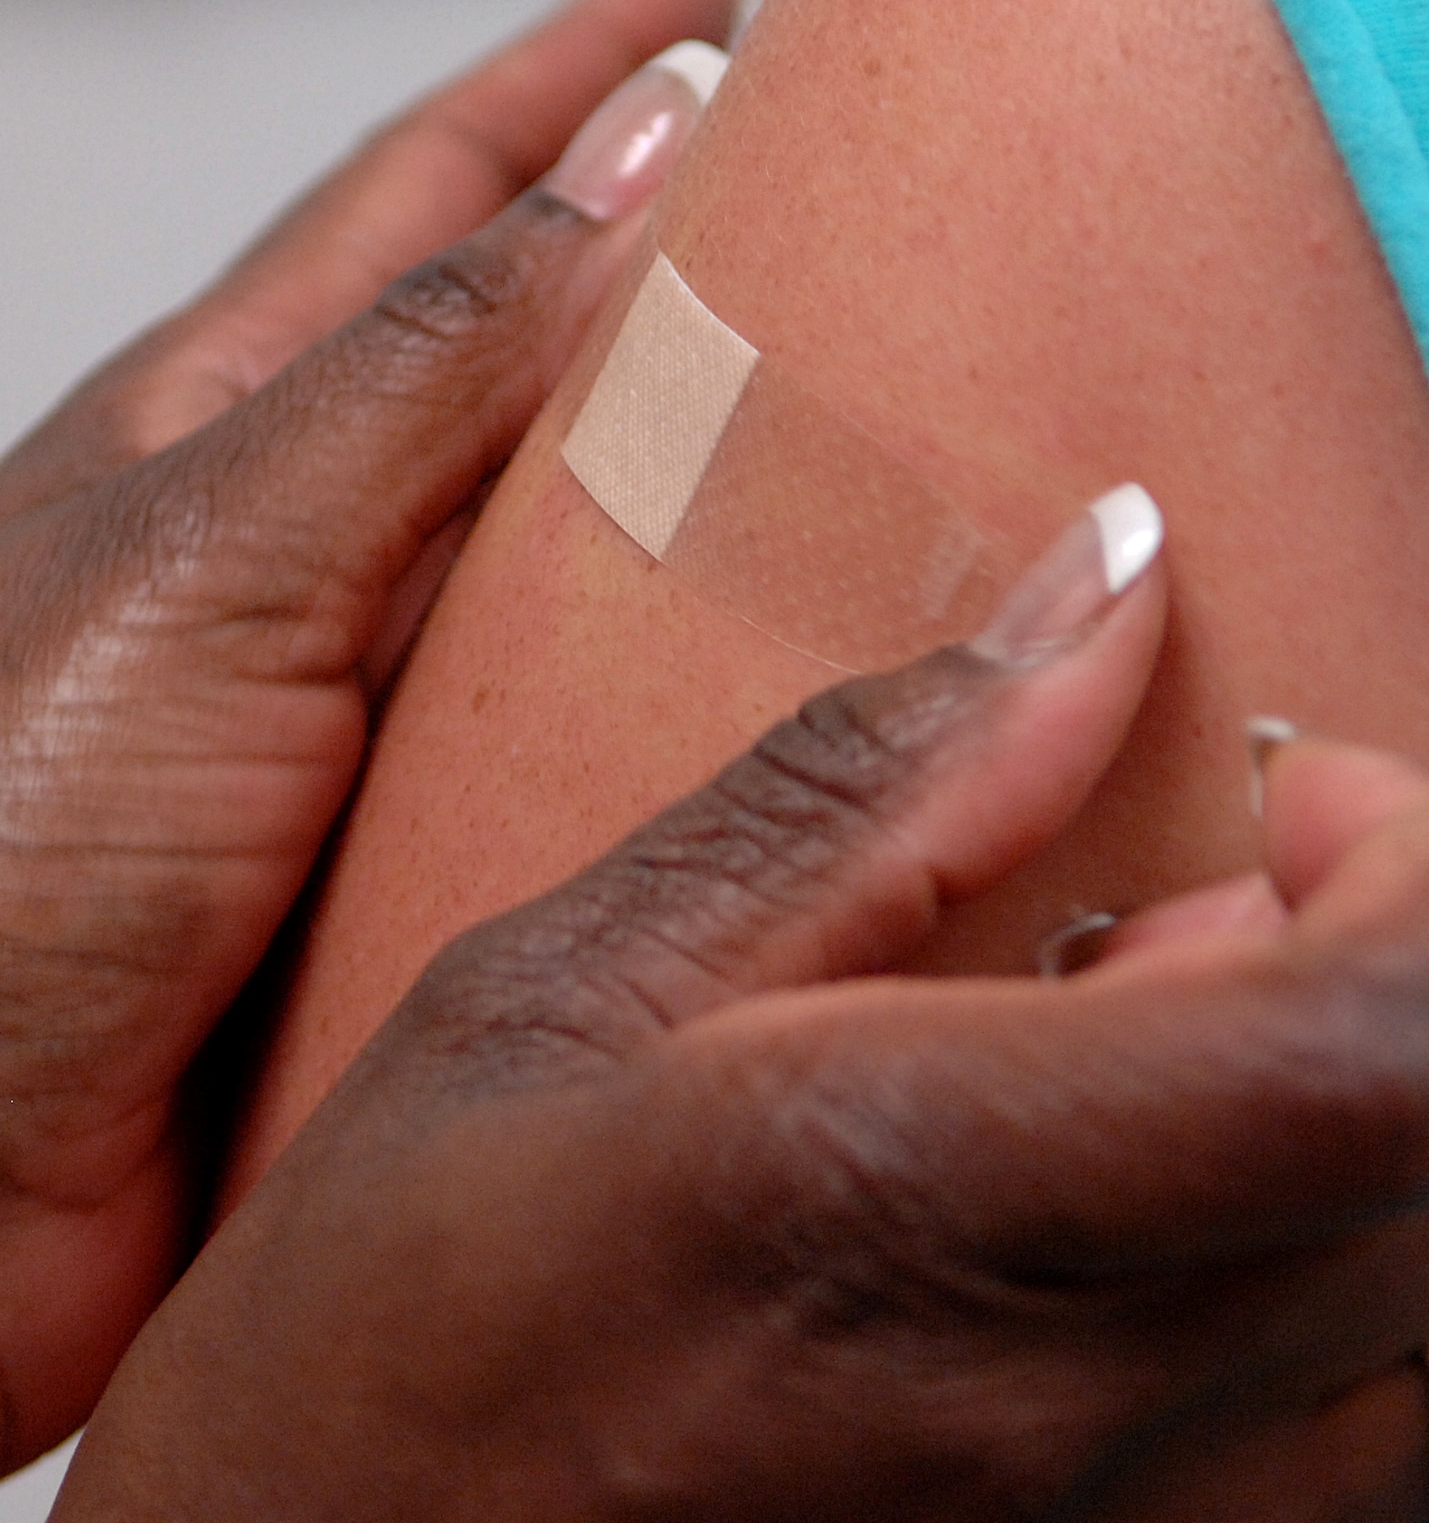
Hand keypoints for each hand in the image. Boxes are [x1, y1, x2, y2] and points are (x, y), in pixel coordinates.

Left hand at [0, 0, 742, 1466]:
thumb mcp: (209, 550)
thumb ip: (424, 368)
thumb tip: (623, 167)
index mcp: (237, 423)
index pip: (439, 185)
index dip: (576, 71)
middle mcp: (318, 552)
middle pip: (536, 366)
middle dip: (686, 275)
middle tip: (850, 221)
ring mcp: (377, 708)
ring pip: (596, 563)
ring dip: (730, 512)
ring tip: (887, 462)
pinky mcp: (431, 868)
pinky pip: (608, 756)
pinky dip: (714, 720)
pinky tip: (815, 717)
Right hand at [54, 506, 1428, 1518]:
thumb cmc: (376, 1339)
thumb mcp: (559, 997)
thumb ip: (865, 787)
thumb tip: (1102, 577)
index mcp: (901, 1193)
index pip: (1385, 1050)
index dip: (1423, 878)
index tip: (1295, 796)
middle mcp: (1061, 1410)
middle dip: (1391, 962)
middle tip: (1212, 905)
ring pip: (1427, 1312)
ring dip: (1365, 1119)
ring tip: (1149, 1064)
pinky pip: (1355, 1439)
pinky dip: (1328, 1267)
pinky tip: (1138, 1222)